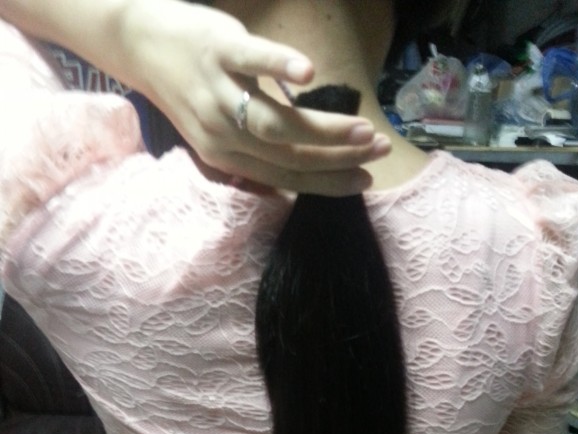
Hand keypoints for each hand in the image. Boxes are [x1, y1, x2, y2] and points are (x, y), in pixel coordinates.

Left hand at [120, 0, 389, 194]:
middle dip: (337, 159)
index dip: (327, 183)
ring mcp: (218, 94)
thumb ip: (255, 147)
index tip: (365, 181)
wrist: (137, 44)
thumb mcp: (219, 129)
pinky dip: (279, 69)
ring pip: (276, 125)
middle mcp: (221, 135)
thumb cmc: (189, 87)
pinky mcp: (217, 51)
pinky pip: (251, 64)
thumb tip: (302, 163)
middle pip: (287, 156)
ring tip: (364, 131)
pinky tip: (309, 74)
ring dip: (324, 132)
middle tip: (378, 153)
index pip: (284, 178)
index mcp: (225, 157)